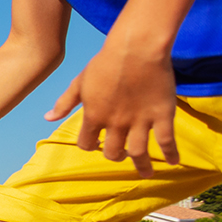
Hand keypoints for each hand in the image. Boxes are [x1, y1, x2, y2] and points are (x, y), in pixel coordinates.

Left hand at [46, 38, 177, 175]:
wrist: (135, 48)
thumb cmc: (105, 62)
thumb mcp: (80, 82)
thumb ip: (65, 103)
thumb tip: (48, 118)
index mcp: (94, 116)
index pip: (87, 143)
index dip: (90, 146)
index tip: (97, 145)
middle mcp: (116, 123)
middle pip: (113, 152)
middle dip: (115, 156)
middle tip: (121, 156)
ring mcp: (140, 120)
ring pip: (139, 152)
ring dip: (142, 166)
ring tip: (146, 174)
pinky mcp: (162, 114)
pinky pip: (167, 140)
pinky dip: (171, 154)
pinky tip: (174, 162)